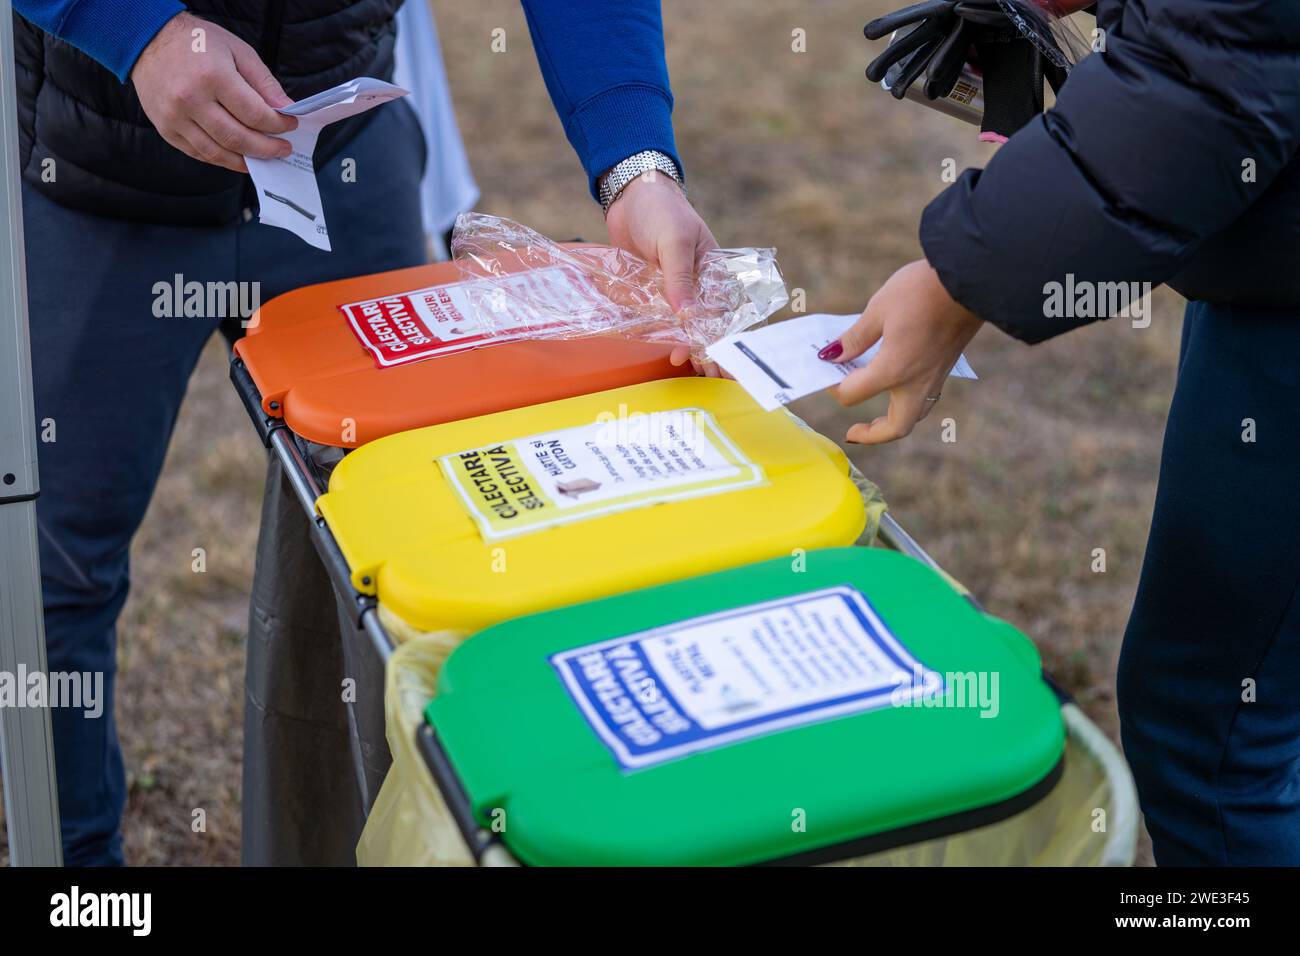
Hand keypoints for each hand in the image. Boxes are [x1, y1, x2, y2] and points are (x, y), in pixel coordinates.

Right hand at [131, 12, 297, 172]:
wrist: (147, 40)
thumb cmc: (197, 43)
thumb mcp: (237, 50)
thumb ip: (263, 81)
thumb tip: (286, 108)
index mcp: (213, 76)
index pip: (254, 113)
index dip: (277, 124)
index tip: (290, 125)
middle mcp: (191, 99)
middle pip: (238, 138)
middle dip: (267, 148)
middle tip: (283, 149)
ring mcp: (175, 117)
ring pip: (218, 153)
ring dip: (246, 160)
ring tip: (264, 158)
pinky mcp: (166, 129)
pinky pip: (199, 153)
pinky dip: (222, 159)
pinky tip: (238, 156)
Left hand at [604, 169, 720, 372]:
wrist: (631, 195)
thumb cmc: (661, 211)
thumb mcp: (673, 241)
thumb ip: (679, 278)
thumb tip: (686, 315)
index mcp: (713, 272)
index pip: (723, 312)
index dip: (722, 337)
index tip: (720, 360)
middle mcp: (696, 285)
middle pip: (705, 324)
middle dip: (709, 350)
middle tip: (711, 377)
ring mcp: (673, 290)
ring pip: (682, 326)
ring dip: (685, 346)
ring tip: (686, 368)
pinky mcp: (651, 292)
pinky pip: (657, 318)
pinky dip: (660, 334)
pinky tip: (664, 352)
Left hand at [828, 259, 982, 443]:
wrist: (972, 278)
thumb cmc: (924, 290)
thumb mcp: (880, 308)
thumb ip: (855, 338)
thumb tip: (831, 355)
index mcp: (893, 370)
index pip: (852, 394)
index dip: (833, 386)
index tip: (825, 368)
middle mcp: (917, 382)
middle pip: (896, 427)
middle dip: (872, 434)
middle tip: (853, 431)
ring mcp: (936, 376)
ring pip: (915, 414)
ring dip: (893, 421)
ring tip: (874, 416)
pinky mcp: (946, 366)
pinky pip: (926, 396)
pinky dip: (908, 401)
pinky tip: (896, 383)